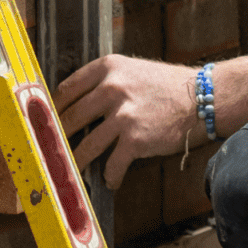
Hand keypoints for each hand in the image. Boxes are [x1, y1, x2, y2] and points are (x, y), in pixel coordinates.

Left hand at [54, 54, 201, 188]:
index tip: (44, 121)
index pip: (66, 89)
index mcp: (108, 68)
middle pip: (70, 118)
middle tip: (52, 150)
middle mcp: (112, 88)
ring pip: (85, 146)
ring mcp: (123, 115)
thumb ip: (106, 83)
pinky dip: (110, 176)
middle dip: (58, 138)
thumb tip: (77, 105)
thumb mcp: (133, 71)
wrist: (203, 98)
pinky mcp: (135, 139)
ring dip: (77, 162)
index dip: (51, 108)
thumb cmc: (168, 86)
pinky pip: (112, 164)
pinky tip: (111, 179)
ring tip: (74, 170)